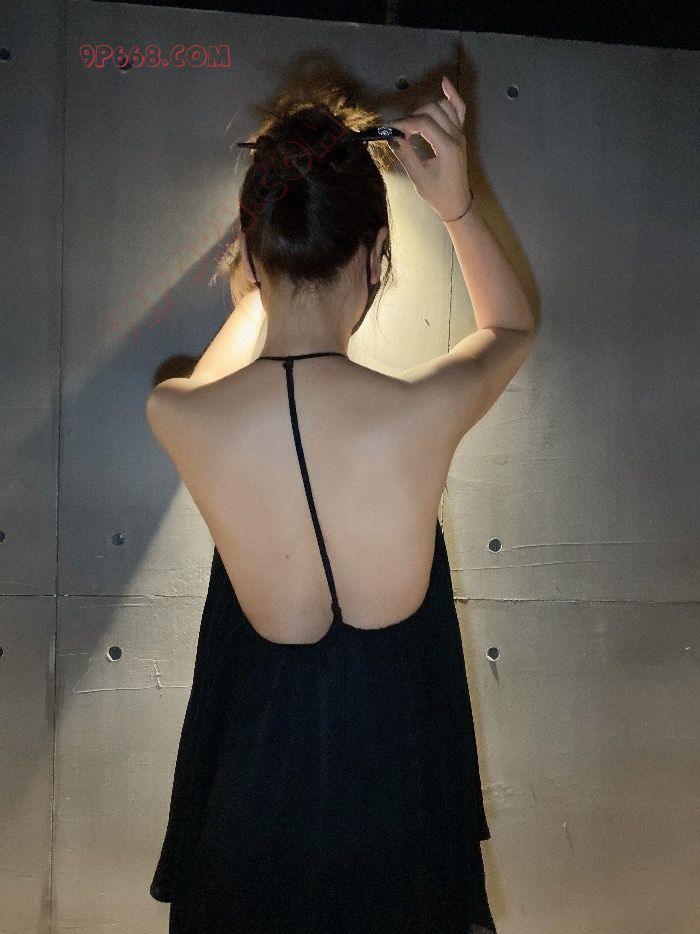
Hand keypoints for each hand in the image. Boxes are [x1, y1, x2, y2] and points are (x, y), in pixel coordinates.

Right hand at [388, 76, 471, 220]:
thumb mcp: (418, 178)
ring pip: (444, 106)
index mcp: (447, 147)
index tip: (389, 129)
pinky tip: (443, 82)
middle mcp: (456, 135)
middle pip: (433, 110)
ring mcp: (460, 132)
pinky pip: (459, 108)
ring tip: (412, 122)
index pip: (424, 123)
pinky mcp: (460, 133)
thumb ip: (406, 155)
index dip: (404, 123)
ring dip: (426, 108)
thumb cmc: (438, 194)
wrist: (457, 203)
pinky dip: (452, 94)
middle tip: (398, 130)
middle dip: (412, 116)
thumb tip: (392, 137)